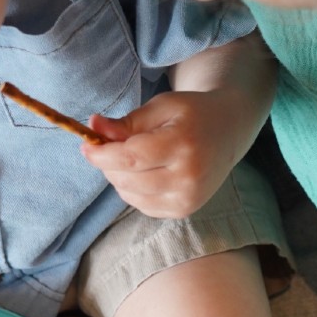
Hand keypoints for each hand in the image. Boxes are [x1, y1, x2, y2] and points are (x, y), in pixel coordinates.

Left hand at [81, 90, 240, 217]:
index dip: (102, 154)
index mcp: (183, 144)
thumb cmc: (192, 114)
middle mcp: (188, 177)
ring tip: (129, 156)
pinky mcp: (184, 210)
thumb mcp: (161, 106)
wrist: (229, 131)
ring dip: (118, 177)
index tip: (87, 145)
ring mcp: (187, 198)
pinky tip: (142, 172)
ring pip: (130, 195)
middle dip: (107, 164)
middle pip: (127, 179)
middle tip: (106, 146)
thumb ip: (127, 121)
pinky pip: (142, 205)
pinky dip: (132, 190)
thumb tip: (93, 127)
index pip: (131, 157)